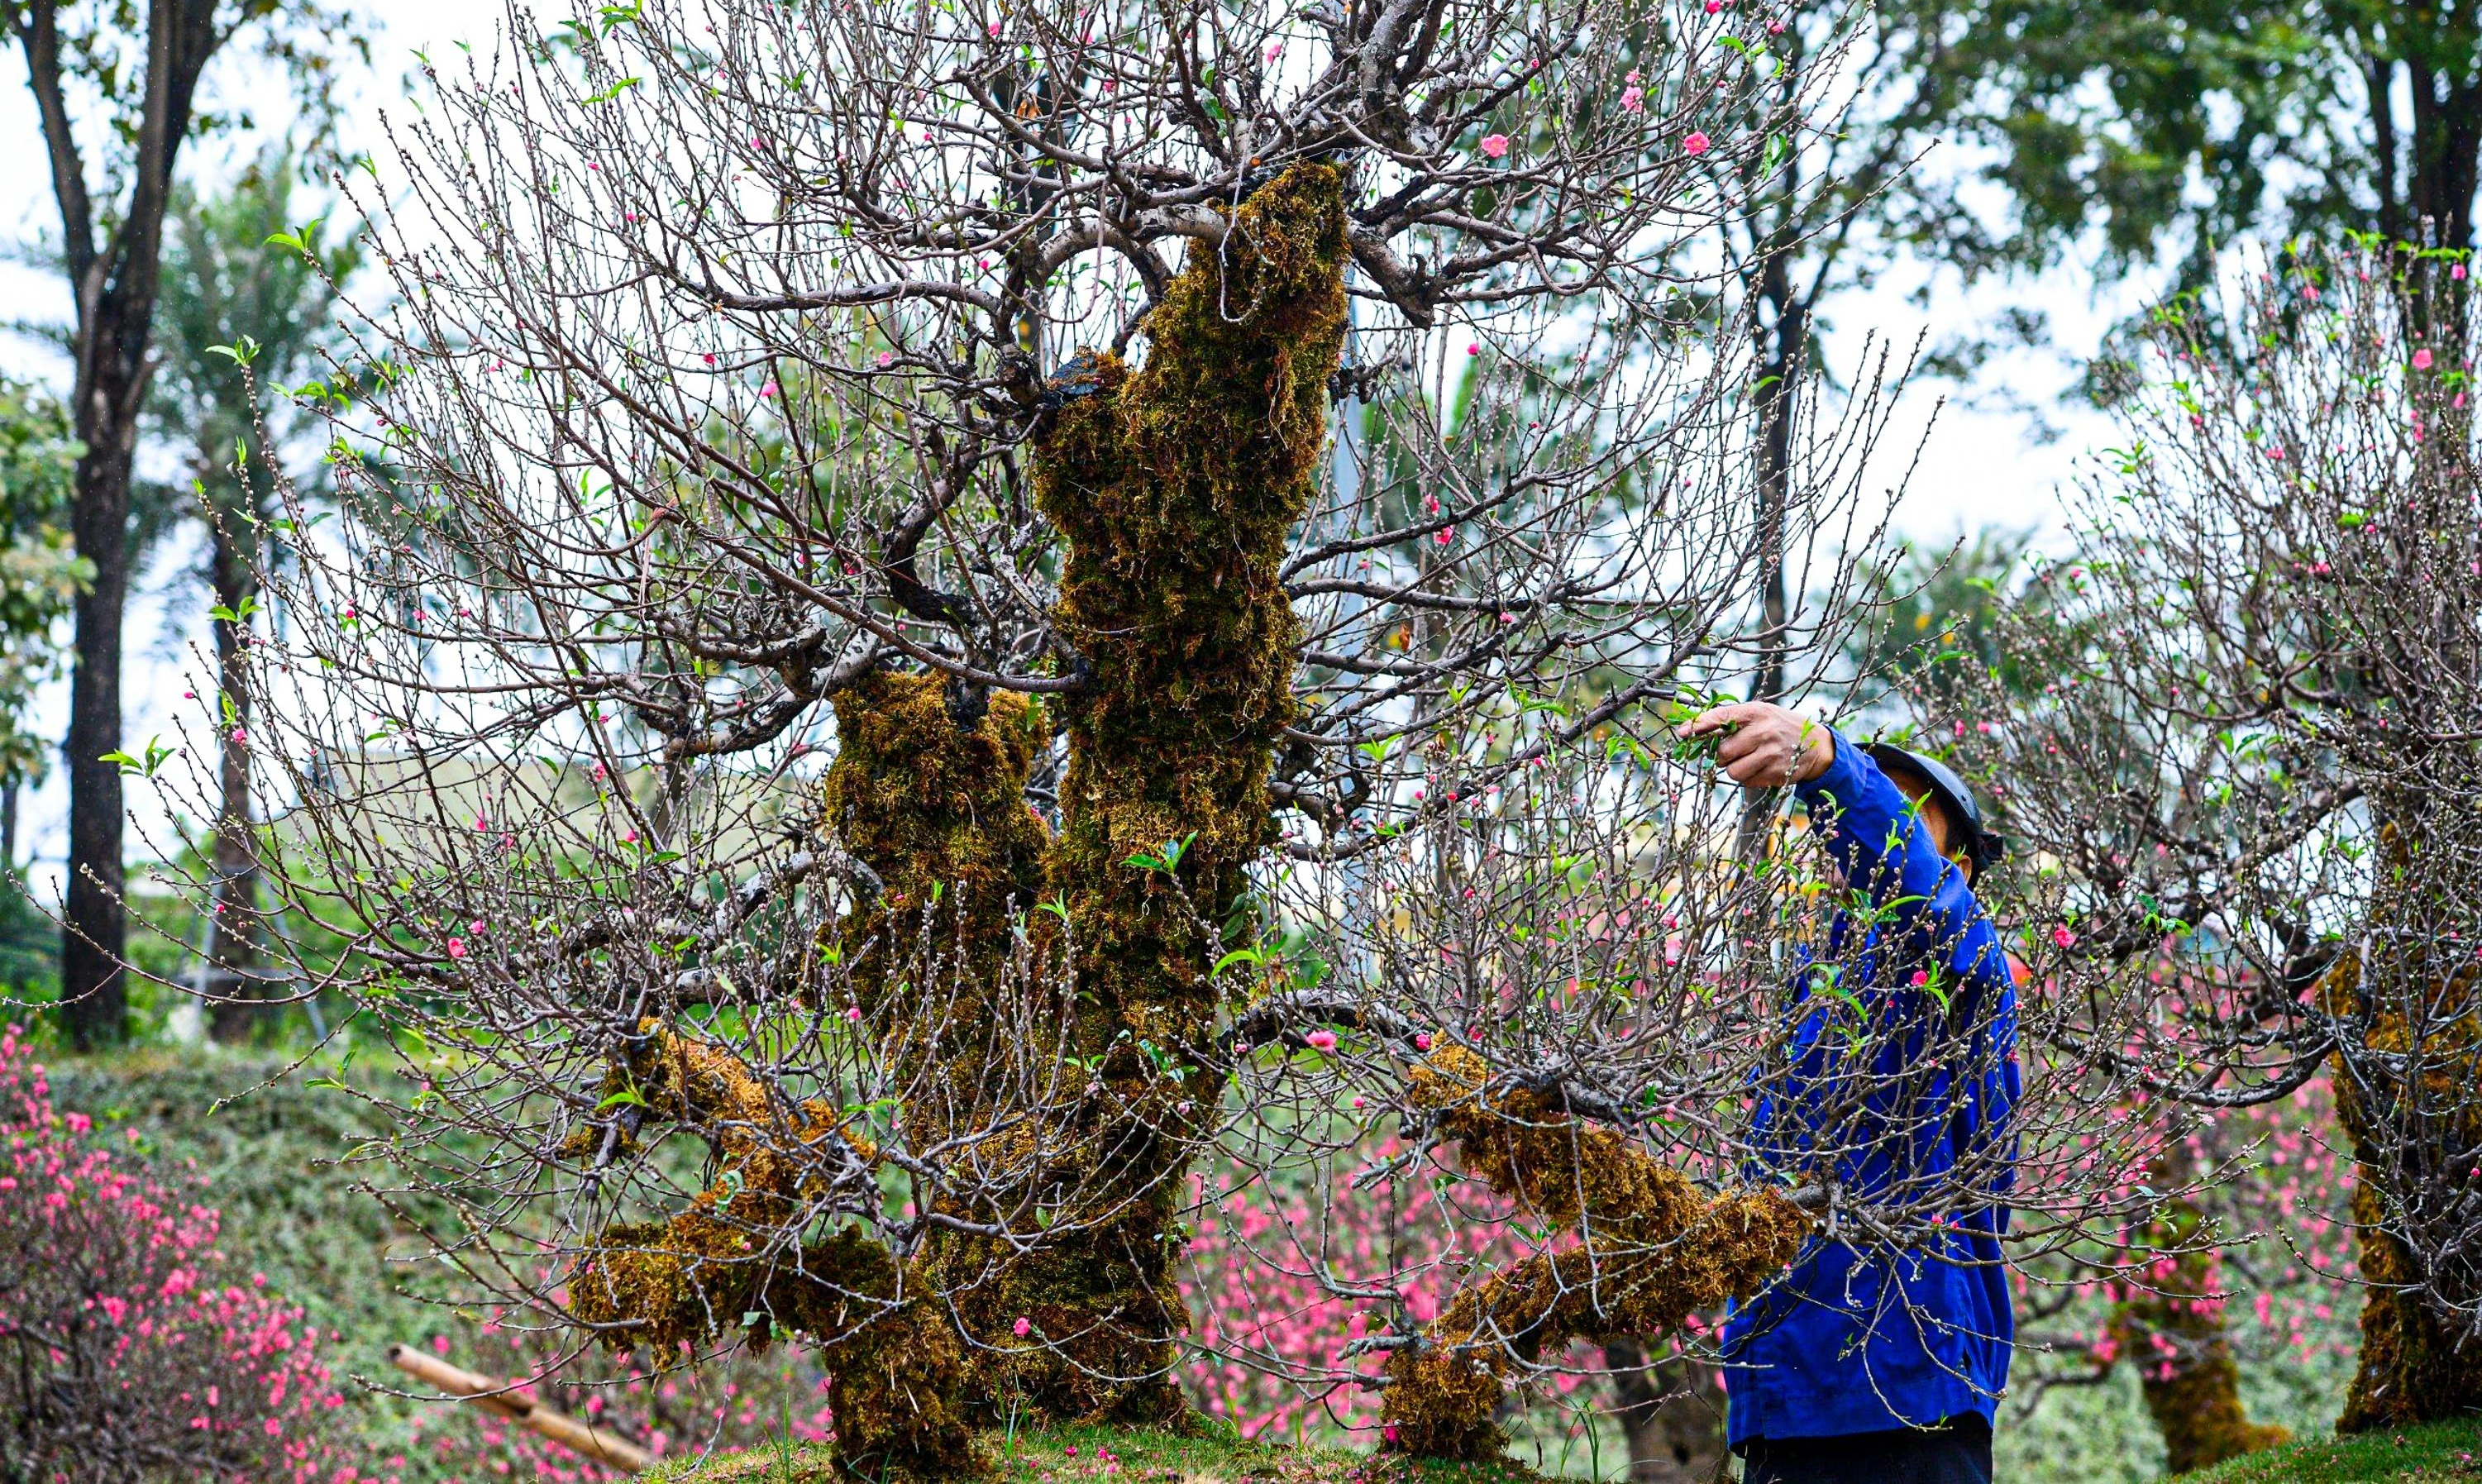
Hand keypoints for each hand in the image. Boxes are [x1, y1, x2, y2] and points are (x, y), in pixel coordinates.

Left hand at [1677, 701, 1834, 787]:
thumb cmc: (1777, 726)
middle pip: (1722, 753)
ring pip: (1732, 772)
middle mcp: (1763, 732)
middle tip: (1733, 751)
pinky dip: (1748, 777)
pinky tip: (1761, 766)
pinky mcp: (1776, 773)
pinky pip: (1747, 782)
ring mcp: (1771, 754)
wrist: (1815, 744)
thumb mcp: (1759, 713)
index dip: (1699, 725)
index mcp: (1756, 712)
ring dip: (1734, 768)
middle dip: (1722, 755)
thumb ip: (1731, 719)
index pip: (1721, 717)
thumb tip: (1693, 730)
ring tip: (1747, 759)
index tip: (1682, 732)